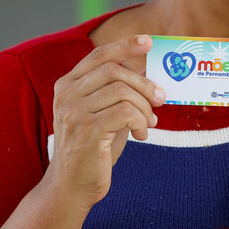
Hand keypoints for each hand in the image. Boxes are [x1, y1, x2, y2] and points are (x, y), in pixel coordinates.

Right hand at [48, 34, 162, 208]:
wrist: (72, 186)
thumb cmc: (93, 149)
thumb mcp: (105, 113)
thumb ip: (119, 91)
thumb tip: (145, 68)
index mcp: (67, 85)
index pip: (98, 55)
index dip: (125, 45)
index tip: (148, 42)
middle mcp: (66, 95)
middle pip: (114, 71)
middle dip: (145, 84)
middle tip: (161, 100)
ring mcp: (74, 113)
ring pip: (122, 91)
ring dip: (145, 107)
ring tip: (149, 123)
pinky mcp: (87, 131)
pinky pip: (126, 113)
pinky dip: (141, 121)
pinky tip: (141, 135)